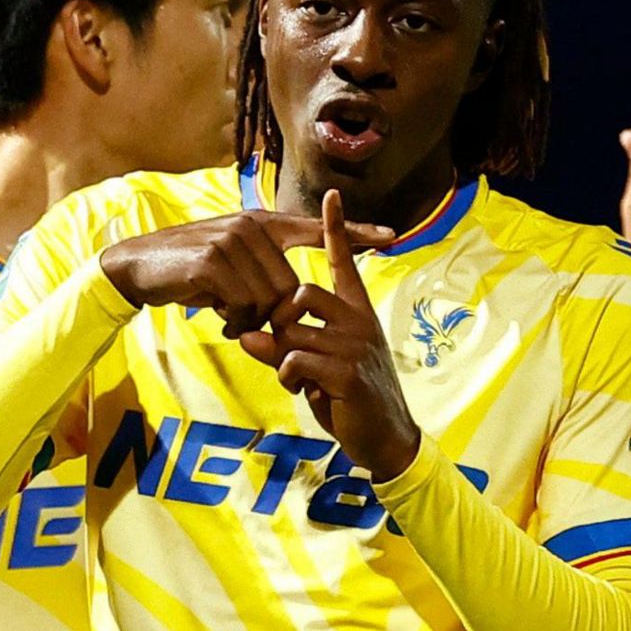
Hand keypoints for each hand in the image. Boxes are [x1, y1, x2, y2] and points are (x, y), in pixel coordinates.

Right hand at [100, 209, 393, 337]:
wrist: (137, 266)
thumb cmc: (187, 272)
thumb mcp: (230, 268)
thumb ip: (261, 275)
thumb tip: (284, 304)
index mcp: (262, 224)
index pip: (314, 228)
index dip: (355, 232)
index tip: (392, 235)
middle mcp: (252, 226)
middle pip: (290, 287)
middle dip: (272, 315)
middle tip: (243, 321)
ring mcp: (233, 240)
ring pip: (269, 299)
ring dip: (249, 319)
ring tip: (227, 317)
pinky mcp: (214, 261)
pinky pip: (244, 304)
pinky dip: (232, 318)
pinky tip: (216, 314)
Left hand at [239, 190, 420, 482]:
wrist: (384, 437)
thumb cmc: (348, 398)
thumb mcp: (313, 368)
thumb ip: (283, 347)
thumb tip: (247, 336)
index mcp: (357, 312)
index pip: (343, 262)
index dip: (336, 228)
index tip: (331, 194)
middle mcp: (358, 320)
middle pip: (301, 293)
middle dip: (281, 322)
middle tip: (286, 353)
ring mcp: (355, 344)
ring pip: (292, 332)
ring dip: (284, 361)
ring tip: (299, 381)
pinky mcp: (347, 371)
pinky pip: (294, 360)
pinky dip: (289, 378)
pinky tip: (307, 392)